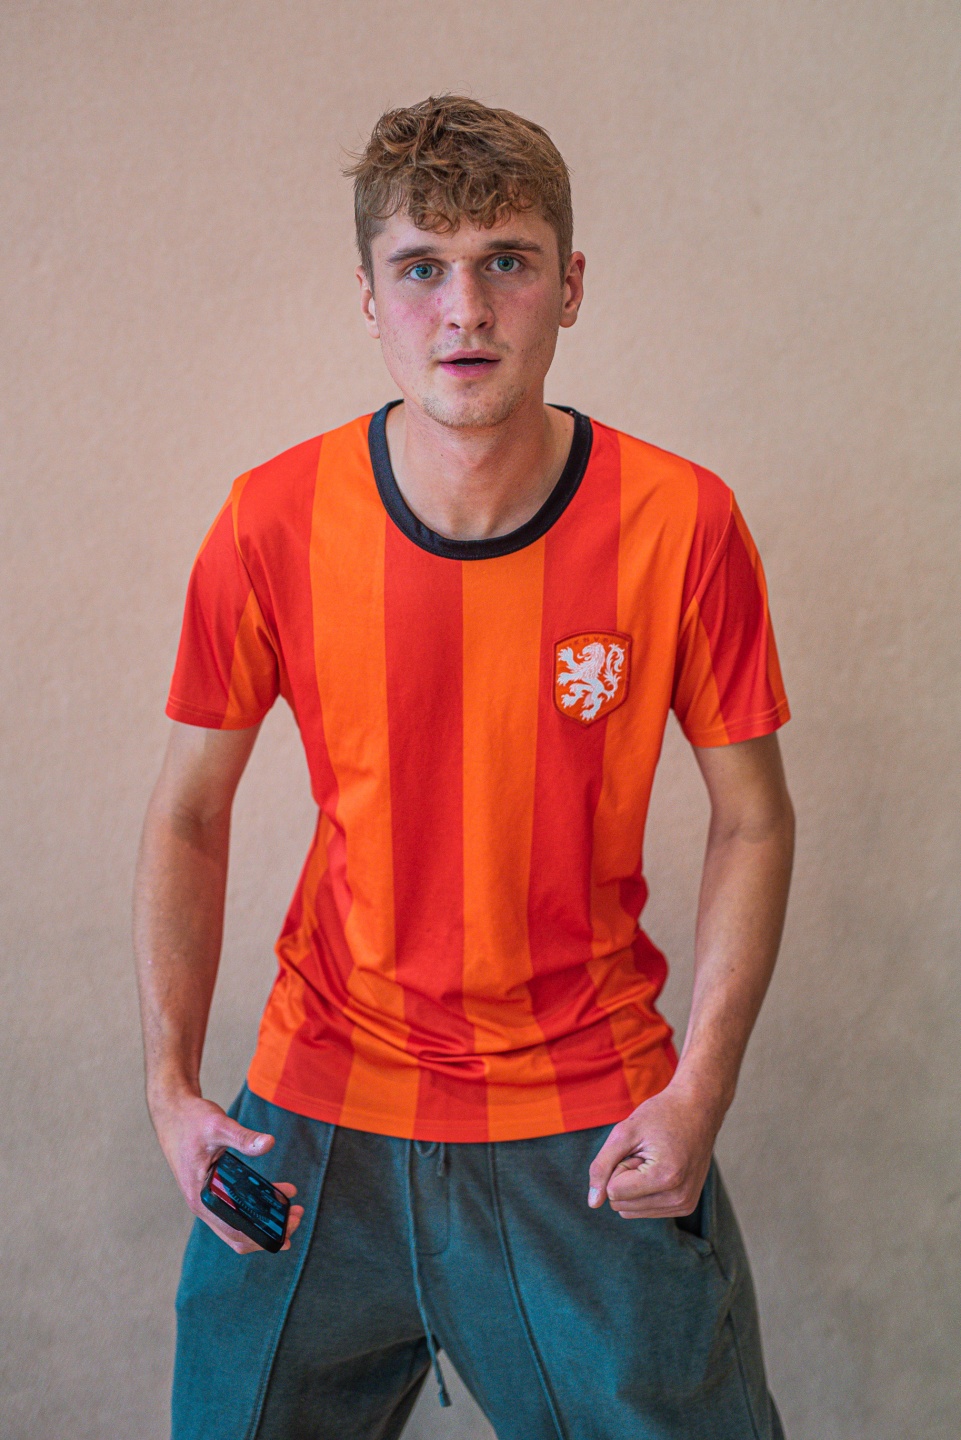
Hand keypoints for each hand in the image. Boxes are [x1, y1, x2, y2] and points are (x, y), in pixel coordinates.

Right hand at [151, 1090, 304, 1252]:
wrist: (172, 1112)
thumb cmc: (190, 1120)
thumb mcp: (218, 1126)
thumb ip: (243, 1137)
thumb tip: (269, 1143)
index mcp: (201, 1197)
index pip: (235, 1232)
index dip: (263, 1238)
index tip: (288, 1232)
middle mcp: (203, 1204)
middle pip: (238, 1233)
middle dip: (269, 1230)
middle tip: (296, 1215)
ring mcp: (207, 1198)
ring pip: (238, 1222)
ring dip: (265, 1219)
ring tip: (292, 1207)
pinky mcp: (212, 1189)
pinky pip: (236, 1206)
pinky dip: (257, 1205)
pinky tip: (277, 1191)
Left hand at [587, 1080, 718, 1219]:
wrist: (698, 1109)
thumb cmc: (660, 1115)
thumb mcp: (623, 1132)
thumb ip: (602, 1167)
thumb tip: (593, 1203)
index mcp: (666, 1178)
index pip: (613, 1192)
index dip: (619, 1164)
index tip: (639, 1147)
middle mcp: (678, 1198)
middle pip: (621, 1204)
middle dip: (625, 1177)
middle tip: (646, 1153)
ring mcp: (684, 1205)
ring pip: (630, 1210)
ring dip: (634, 1184)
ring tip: (654, 1159)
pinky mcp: (685, 1206)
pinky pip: (645, 1210)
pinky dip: (645, 1190)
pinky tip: (662, 1167)